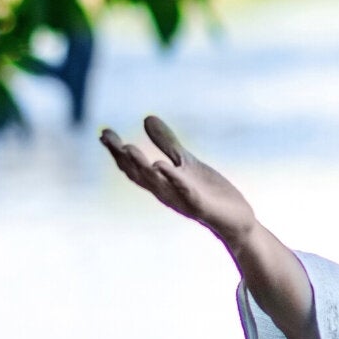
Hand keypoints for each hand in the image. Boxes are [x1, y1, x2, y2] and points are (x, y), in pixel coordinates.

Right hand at [100, 115, 256, 246]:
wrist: (235, 220)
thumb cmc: (208, 191)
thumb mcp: (186, 162)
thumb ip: (167, 143)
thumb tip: (147, 118)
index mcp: (161, 182)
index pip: (133, 167)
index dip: (117, 151)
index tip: (103, 133)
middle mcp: (166, 192)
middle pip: (139, 175)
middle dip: (123, 157)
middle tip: (108, 139)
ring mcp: (182, 200)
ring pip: (157, 183)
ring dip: (142, 166)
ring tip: (128, 148)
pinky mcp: (201, 206)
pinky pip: (186, 192)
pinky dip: (174, 179)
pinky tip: (164, 166)